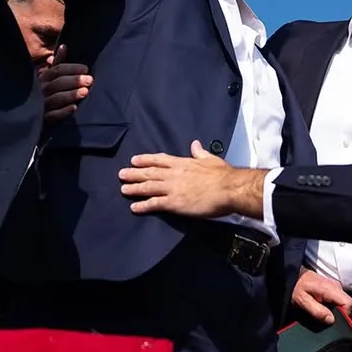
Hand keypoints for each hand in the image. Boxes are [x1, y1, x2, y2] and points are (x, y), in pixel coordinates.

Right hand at [41, 46, 91, 121]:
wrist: (29, 115)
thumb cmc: (44, 92)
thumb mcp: (48, 76)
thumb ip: (57, 63)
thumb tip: (64, 46)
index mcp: (43, 78)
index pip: (57, 70)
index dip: (72, 68)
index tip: (86, 69)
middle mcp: (41, 90)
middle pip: (57, 83)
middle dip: (74, 80)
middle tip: (90, 80)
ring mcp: (41, 105)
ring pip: (56, 98)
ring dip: (71, 95)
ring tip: (85, 92)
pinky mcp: (43, 119)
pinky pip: (53, 115)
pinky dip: (63, 111)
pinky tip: (74, 108)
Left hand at [119, 141, 264, 217]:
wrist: (229, 189)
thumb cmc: (223, 175)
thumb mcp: (211, 159)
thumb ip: (200, 152)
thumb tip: (195, 144)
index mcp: (183, 163)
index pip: (159, 159)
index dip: (145, 160)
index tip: (134, 160)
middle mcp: (174, 174)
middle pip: (150, 172)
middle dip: (134, 173)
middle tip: (121, 174)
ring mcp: (173, 188)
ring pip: (149, 187)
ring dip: (135, 188)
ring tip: (123, 189)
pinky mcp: (175, 203)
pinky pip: (155, 204)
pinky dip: (144, 205)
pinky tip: (134, 207)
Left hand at [292, 269, 351, 325]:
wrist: (293, 275)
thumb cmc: (296, 287)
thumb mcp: (303, 301)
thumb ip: (317, 311)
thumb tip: (331, 320)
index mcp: (330, 289)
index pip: (349, 303)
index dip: (346, 315)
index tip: (335, 322)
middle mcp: (336, 286)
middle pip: (348, 303)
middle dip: (342, 314)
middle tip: (328, 320)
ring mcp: (336, 286)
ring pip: (344, 302)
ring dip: (338, 311)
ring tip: (325, 314)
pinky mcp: (333, 288)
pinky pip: (339, 300)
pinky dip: (335, 306)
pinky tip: (325, 308)